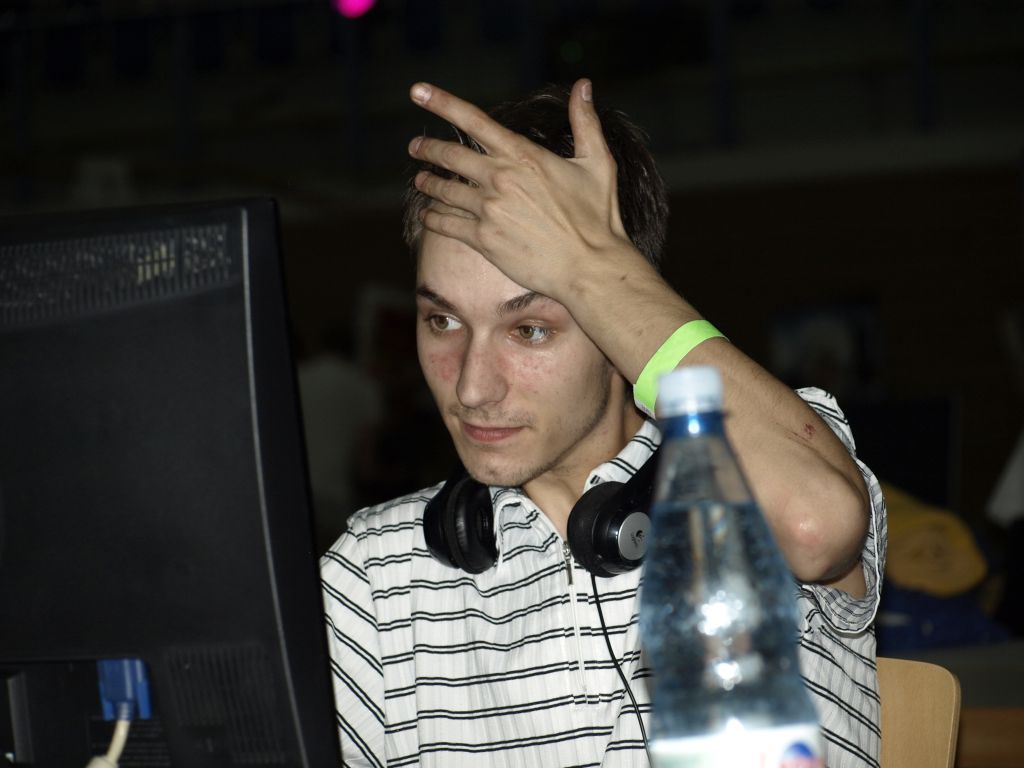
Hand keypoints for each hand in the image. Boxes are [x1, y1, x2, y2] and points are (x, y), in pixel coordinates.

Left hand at [406, 79, 639, 301]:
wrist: (590, 266)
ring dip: (428, 184)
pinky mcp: (484, 240)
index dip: (442, 103)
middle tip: (415, 147)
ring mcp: (489, 210)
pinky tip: (429, 216)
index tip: (418, 92)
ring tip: (421, 182)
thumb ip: (586, 122)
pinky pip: (447, 224)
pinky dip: (434, 218)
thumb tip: (583, 85)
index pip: (474, 121)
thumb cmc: (598, 217)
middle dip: (427, 148)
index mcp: (523, 155)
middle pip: (450, 154)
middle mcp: (501, 178)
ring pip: (444, 190)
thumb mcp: (598, 163)